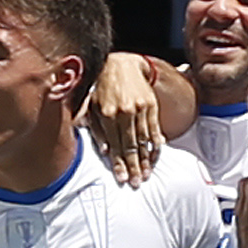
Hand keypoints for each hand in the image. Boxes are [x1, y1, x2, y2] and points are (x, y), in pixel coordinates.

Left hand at [85, 52, 162, 186]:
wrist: (121, 65)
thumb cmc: (101, 88)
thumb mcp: (91, 105)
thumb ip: (94, 127)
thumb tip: (105, 150)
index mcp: (106, 114)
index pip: (115, 145)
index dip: (119, 163)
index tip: (122, 178)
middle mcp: (124, 112)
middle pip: (131, 145)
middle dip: (134, 166)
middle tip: (137, 182)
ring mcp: (140, 109)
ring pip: (144, 140)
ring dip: (146, 159)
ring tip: (146, 174)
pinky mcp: (151, 106)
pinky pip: (154, 129)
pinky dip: (156, 143)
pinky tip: (156, 155)